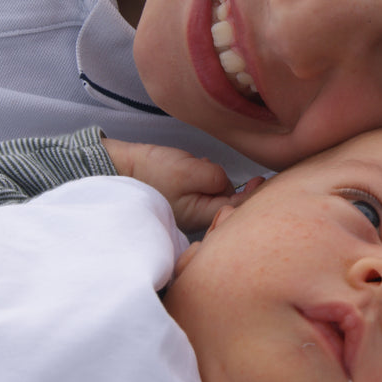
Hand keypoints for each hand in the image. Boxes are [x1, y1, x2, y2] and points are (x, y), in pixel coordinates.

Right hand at [101, 138, 258, 231]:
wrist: (120, 169)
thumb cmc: (153, 172)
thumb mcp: (190, 172)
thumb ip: (216, 178)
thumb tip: (228, 184)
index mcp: (202, 216)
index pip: (237, 210)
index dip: (253, 197)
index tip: (262, 181)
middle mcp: (199, 215)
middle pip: (230, 202)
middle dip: (234, 187)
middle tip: (237, 175)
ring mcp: (191, 206)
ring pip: (218, 191)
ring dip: (216, 177)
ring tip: (199, 166)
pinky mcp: (184, 195)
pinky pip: (205, 185)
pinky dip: (204, 173)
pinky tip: (194, 166)